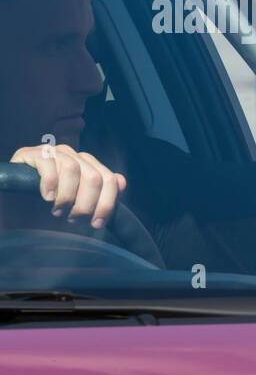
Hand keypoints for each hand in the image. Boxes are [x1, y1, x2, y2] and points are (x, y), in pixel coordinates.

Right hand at [9, 145, 125, 229]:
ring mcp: (54, 152)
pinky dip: (50, 183)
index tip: (97, 223)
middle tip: (73, 218)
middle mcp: (74, 156)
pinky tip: (47, 197)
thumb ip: (100, 195)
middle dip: (86, 204)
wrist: (15, 202)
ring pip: (73, 169)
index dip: (106, 203)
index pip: (110, 180)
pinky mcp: (32, 153)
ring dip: (67, 196)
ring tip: (58, 211)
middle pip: (94, 177)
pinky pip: (48, 163)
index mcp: (89, 166)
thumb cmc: (48, 204)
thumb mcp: (77, 204)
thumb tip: (122, 182)